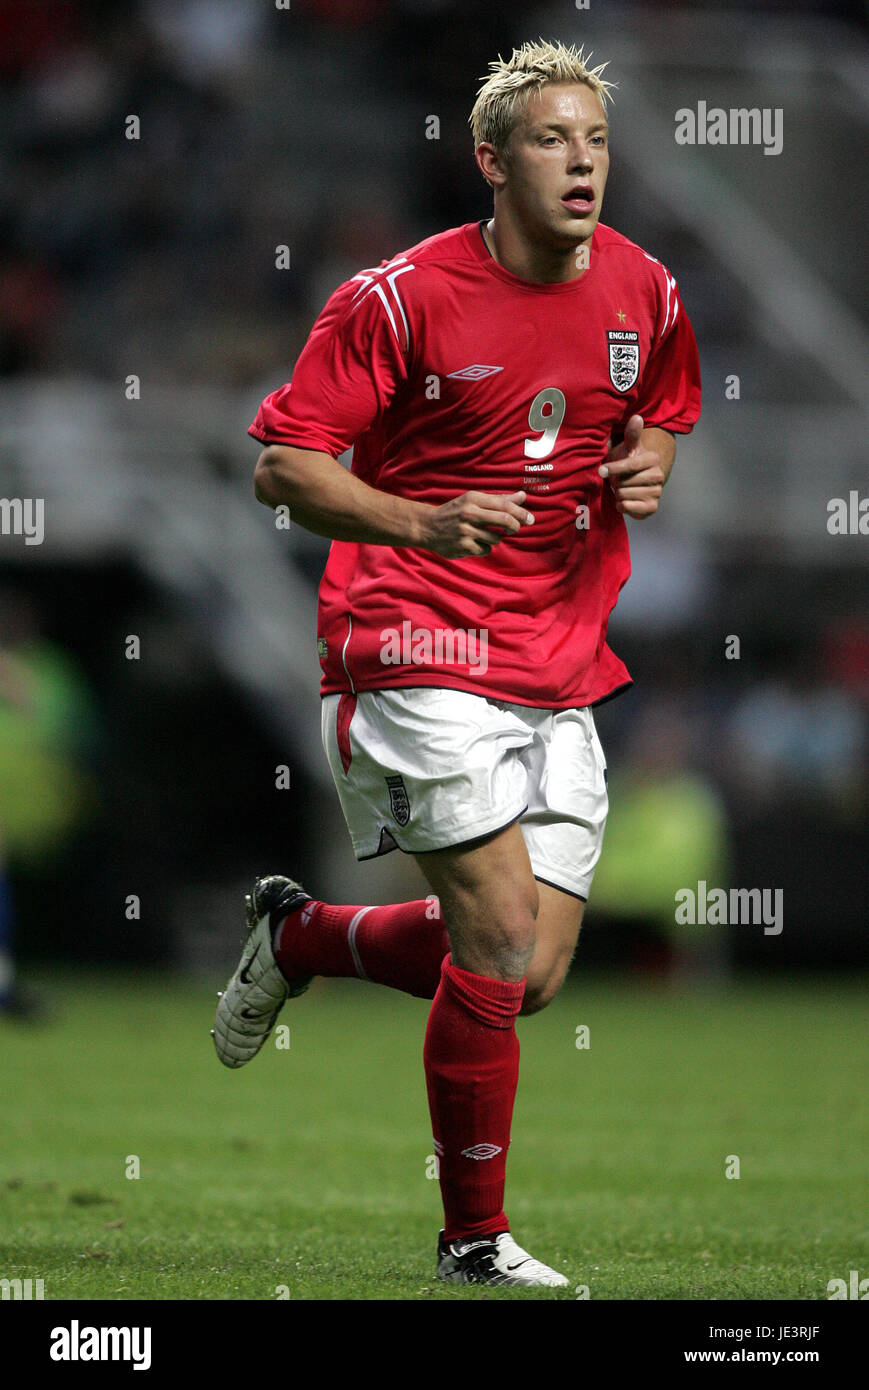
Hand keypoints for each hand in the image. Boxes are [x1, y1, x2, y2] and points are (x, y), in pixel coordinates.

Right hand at [419, 490, 534, 557]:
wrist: (427, 526)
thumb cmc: (455, 511)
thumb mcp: (473, 501)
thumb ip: (498, 500)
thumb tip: (522, 496)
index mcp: (473, 499)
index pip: (504, 505)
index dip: (521, 513)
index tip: (530, 519)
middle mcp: (469, 514)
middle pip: (505, 521)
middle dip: (515, 526)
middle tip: (515, 528)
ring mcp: (466, 531)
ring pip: (496, 538)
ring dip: (496, 537)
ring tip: (484, 533)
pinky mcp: (463, 547)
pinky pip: (486, 550)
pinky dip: (484, 547)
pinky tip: (473, 542)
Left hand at [599, 414, 666, 518]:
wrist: (635, 483)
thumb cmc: (627, 462)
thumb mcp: (627, 447)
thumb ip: (631, 434)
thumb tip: (637, 417)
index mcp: (653, 458)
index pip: (630, 465)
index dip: (613, 469)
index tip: (601, 470)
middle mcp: (658, 475)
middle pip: (624, 482)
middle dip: (616, 482)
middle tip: (619, 479)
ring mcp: (657, 492)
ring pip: (624, 495)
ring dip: (618, 493)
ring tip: (623, 488)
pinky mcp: (652, 508)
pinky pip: (627, 507)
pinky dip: (621, 505)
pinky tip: (624, 499)